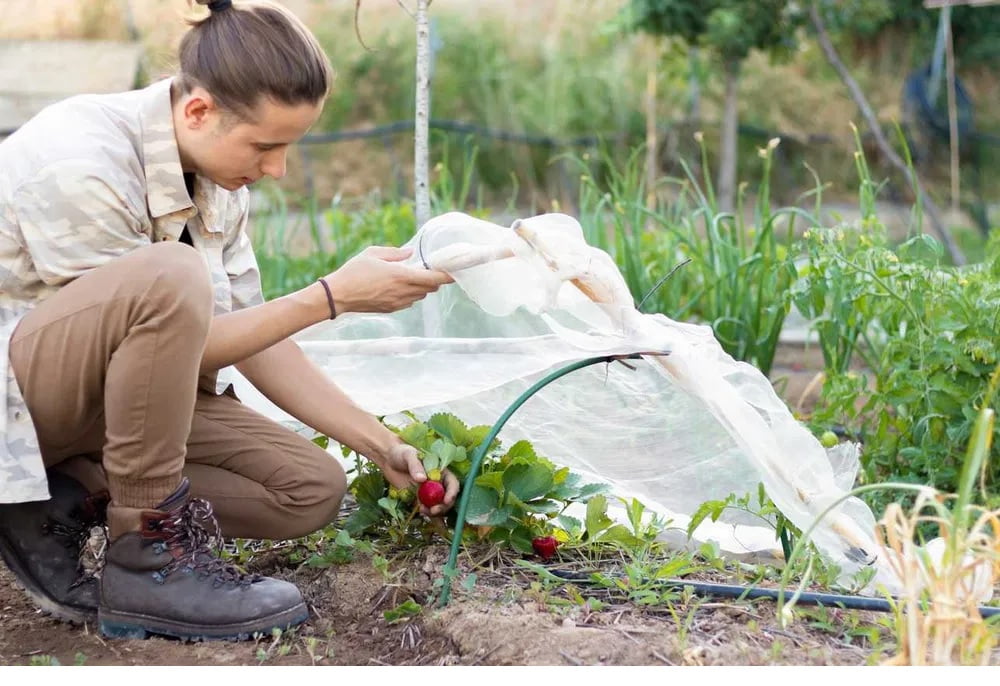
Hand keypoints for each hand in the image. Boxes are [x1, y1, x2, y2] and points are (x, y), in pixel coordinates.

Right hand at [324, 246, 452, 314]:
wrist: (338, 296)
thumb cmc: (354, 272)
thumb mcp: (373, 253)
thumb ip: (395, 253)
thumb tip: (409, 253)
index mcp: (402, 276)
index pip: (434, 278)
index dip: (447, 275)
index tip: (455, 271)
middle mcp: (404, 291)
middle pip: (430, 288)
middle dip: (434, 279)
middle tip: (430, 269)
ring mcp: (398, 303)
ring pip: (420, 295)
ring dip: (421, 287)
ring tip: (410, 276)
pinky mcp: (391, 309)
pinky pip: (409, 302)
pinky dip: (410, 294)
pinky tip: (398, 287)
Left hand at [381, 442, 459, 517]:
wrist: (388, 461)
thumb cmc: (401, 453)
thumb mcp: (409, 455)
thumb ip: (415, 466)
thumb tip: (422, 479)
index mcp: (440, 471)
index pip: (452, 483)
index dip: (452, 493)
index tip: (446, 500)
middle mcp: (437, 483)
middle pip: (447, 498)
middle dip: (443, 506)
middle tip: (433, 510)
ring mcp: (428, 493)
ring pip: (438, 506)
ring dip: (434, 512)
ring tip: (423, 511)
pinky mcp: (419, 500)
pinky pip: (427, 510)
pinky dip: (427, 514)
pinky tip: (421, 513)